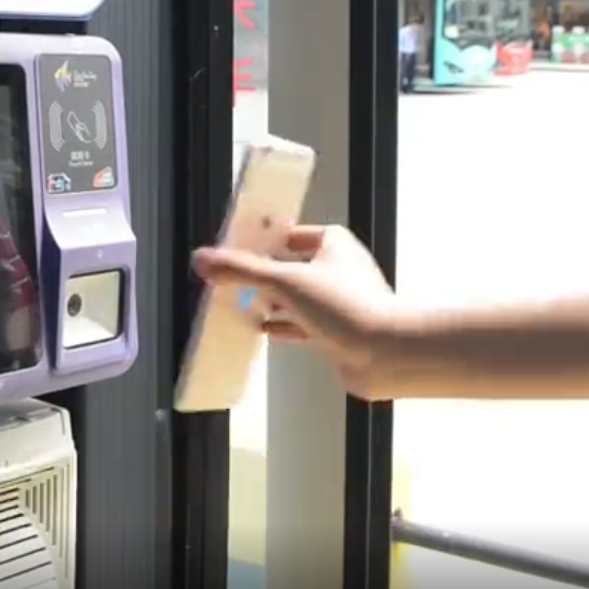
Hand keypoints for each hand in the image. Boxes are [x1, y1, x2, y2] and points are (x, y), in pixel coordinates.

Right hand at [192, 224, 405, 397]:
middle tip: (232, 279)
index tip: (236, 248)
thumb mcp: (285, 281)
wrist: (386, 354)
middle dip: (262, 274)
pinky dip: (282, 326)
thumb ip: (242, 270)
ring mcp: (339, 302)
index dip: (263, 240)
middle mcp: (338, 269)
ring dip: (270, 302)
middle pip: (290, 266)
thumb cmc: (345, 306)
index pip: (290, 234)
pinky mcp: (338, 331)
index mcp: (333, 244)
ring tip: (239, 304)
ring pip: (296, 297)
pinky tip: (262, 329)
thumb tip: (202, 259)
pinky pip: (302, 324)